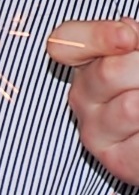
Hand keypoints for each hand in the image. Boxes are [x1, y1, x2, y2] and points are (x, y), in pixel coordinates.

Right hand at [47, 18, 138, 182]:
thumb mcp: (137, 52)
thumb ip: (126, 36)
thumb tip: (124, 34)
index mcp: (87, 64)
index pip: (64, 43)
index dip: (97, 38)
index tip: (128, 38)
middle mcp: (83, 97)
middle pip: (108, 72)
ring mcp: (95, 131)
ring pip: (129, 107)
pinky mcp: (116, 160)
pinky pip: (138, 142)